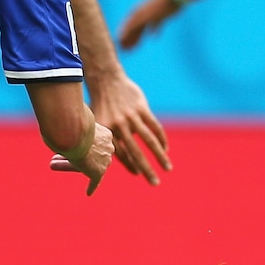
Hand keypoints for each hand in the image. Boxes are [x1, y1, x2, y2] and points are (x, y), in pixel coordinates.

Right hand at [50, 123, 114, 194]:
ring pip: (86, 164)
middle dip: (71, 154)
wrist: (75, 133)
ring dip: (69, 165)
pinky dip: (92, 186)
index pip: (90, 141)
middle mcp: (106, 146)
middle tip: (55, 156)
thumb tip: (53, 124)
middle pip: (88, 153)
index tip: (73, 146)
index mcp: (104, 134)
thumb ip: (65, 124)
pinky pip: (95, 180)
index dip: (77, 144)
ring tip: (52, 164)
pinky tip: (88, 193)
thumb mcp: (68, 121)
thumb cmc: (69, 125)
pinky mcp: (99, 171)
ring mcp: (104, 159)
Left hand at [88, 71, 171, 185]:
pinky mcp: (142, 108)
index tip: (138, 174)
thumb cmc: (100, 105)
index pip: (120, 154)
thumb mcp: (97, 123)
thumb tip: (108, 159)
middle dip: (146, 169)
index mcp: (106, 131)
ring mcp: (131, 117)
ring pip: (149, 140)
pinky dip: (162, 139)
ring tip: (167, 168)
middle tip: (154, 183)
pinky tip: (165, 149)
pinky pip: (155, 127)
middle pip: (135, 152)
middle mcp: (119, 125)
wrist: (106, 81)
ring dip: (160, 156)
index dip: (129, 165)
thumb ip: (105, 140)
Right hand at [117, 0, 180, 49]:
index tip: (119, 47)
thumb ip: (133, 25)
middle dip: (129, 40)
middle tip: (126, 51)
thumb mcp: (145, 16)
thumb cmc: (160, 6)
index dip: (122, 37)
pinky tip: (154, 38)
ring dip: (138, 38)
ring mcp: (151, 15)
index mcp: (137, 13)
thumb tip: (121, 35)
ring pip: (142, 28)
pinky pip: (155, 25)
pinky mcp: (161, 16)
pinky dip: (154, 31)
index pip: (127, 27)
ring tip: (136, 47)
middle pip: (133, 29)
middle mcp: (142, 14)